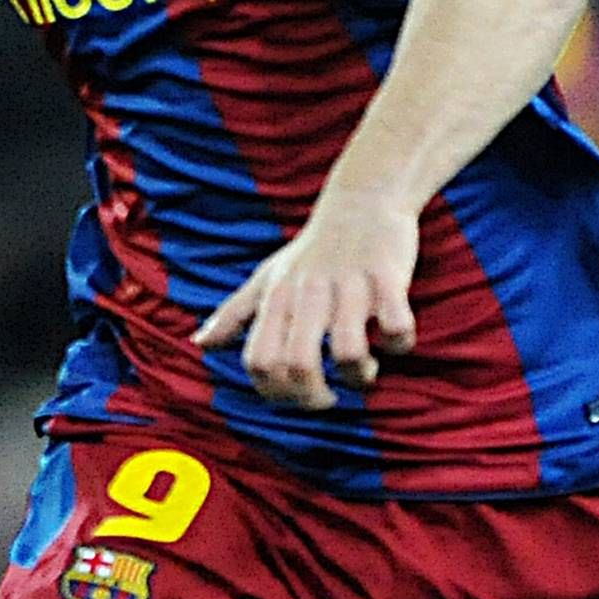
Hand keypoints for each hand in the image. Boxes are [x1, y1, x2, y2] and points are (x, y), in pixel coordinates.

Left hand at [198, 190, 419, 411]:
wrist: (360, 200)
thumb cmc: (310, 251)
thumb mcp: (266, 278)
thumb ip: (234, 314)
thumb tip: (200, 344)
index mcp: (277, 299)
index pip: (260, 362)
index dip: (275, 392)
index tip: (296, 395)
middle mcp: (308, 294)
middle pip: (299, 364)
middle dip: (314, 397)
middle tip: (328, 398)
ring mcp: (349, 286)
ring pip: (348, 350)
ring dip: (358, 375)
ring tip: (364, 370)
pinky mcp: (387, 278)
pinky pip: (396, 326)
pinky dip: (399, 343)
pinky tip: (394, 338)